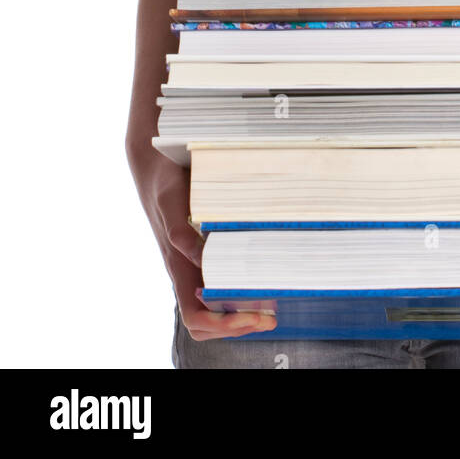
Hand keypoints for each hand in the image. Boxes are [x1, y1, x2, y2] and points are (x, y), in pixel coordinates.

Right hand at [127, 138, 276, 340]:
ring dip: (242, 312)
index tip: (254, 318)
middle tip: (271, 318)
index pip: (196, 318)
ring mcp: (195, 262)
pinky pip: (223, 277)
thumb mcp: (172, 203)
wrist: (154, 164)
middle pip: (208, 321)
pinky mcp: (204, 247)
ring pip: (215, 306)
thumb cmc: (164, 184)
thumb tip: (201, 260)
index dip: (224, 327)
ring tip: (271, 307)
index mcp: (178, 266)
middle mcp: (187, 270)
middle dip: (239, 326)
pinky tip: (265, 277)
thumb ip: (181, 233)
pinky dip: (243, 286)